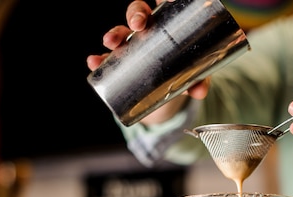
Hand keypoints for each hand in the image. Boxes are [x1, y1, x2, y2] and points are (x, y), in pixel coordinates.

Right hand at [86, 0, 208, 121]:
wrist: (168, 91)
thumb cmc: (185, 72)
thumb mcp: (193, 75)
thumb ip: (199, 80)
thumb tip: (200, 91)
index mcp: (169, 24)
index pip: (164, 6)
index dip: (164, 0)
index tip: (167, 0)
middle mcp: (149, 30)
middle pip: (139, 12)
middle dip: (136, 14)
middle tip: (137, 24)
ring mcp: (133, 44)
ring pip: (121, 32)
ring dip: (114, 34)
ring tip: (110, 43)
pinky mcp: (123, 62)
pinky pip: (109, 58)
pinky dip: (100, 60)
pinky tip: (93, 62)